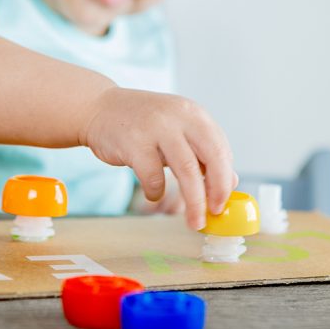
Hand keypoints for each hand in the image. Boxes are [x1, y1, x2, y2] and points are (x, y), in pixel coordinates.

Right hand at [79, 87, 237, 229]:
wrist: (99, 108)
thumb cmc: (142, 125)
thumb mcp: (177, 131)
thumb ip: (201, 153)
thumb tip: (230, 182)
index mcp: (194, 114)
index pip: (221, 149)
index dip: (225, 179)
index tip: (224, 201)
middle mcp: (179, 117)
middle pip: (210, 158)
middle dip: (216, 191)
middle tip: (215, 214)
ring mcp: (156, 128)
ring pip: (186, 170)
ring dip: (193, 201)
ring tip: (194, 221)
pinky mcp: (133, 142)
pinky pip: (153, 177)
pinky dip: (156, 192)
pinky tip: (153, 193)